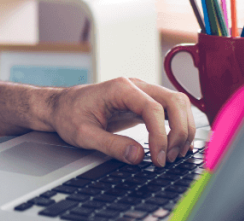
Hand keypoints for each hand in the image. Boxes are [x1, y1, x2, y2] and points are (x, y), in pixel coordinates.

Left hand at [46, 77, 194, 166]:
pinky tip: (175, 144)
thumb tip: (139, 156)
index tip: (158, 158)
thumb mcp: (83, 134)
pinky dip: (178, 125)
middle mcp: (135, 86)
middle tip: (170, 157)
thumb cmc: (69, 115)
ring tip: (174, 153)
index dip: (161, 136)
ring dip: (182, 128)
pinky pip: (170, 110)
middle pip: (174, 101)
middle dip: (179, 131)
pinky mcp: (144, 102)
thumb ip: (111, 145)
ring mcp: (141, 92)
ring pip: (177, 103)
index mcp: (120, 88)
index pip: (153, 108)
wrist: (61, 106)